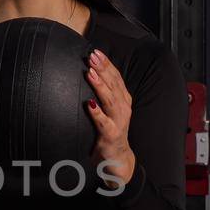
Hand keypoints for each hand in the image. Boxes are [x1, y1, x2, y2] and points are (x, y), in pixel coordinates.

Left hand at [85, 48, 136, 189]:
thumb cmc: (110, 131)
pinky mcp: (111, 135)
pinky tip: (89, 104)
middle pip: (114, 85)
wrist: (118, 159)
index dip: (107, 64)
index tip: (95, 51)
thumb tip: (87, 74)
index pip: (116, 77)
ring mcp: (118, 121)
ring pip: (110, 100)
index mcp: (122, 100)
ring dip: (101, 86)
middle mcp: (123, 108)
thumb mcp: (107, 110)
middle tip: (93, 56)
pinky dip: (97, 114)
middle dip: (104, 69)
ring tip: (91, 73)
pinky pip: (104, 123)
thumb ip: (101, 94)